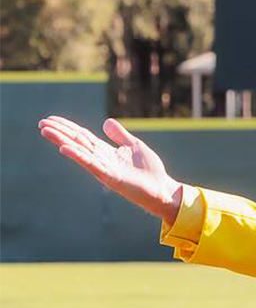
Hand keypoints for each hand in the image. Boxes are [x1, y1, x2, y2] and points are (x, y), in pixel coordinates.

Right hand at [38, 115, 183, 224]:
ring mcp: (104, 168)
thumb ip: (120, 135)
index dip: (67, 127)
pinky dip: (78, 156)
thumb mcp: (134, 146)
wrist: (163, 188)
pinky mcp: (110, 177)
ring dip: (62, 140)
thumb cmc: (150, 170)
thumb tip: (106, 122)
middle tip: (41, 123)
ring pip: (79, 151)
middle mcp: (101, 159)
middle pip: (76, 142)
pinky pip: (92, 165)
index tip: (51, 119)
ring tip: (46, 131)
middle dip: (59, 132)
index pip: (82, 136)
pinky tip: (65, 149)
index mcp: (105, 151)